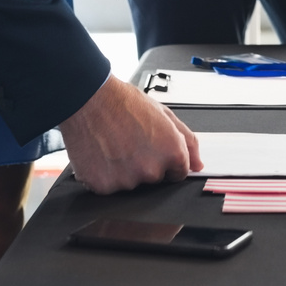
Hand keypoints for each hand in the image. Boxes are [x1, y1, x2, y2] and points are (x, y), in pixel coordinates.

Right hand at [58, 76, 199, 192]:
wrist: (87, 98)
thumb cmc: (122, 102)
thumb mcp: (163, 114)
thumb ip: (187, 141)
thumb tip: (198, 164)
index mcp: (171, 152)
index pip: (178, 173)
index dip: (165, 159)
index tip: (152, 148)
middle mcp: (152, 169)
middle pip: (154, 180)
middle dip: (144, 164)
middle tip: (130, 141)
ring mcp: (127, 180)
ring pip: (131, 184)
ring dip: (124, 170)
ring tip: (114, 144)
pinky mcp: (103, 186)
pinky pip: (109, 187)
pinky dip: (105, 175)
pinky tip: (102, 153)